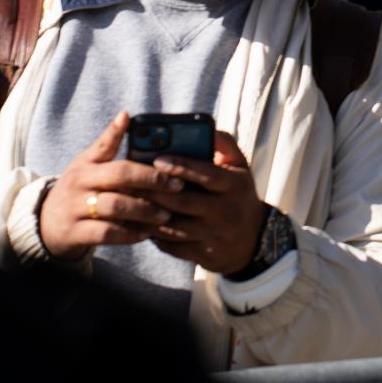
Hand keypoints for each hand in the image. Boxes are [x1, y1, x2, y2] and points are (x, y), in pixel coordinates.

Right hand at [36, 111, 184, 261]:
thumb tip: (126, 114)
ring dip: (145, 210)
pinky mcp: (75, 233)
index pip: (105, 145)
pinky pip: (107, 233)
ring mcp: (74, 208)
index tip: (151, 138)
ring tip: (166, 214)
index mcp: (84, 163)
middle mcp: (78, 182)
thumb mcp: (87, 166)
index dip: (122, 135)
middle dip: (152, 179)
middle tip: (178, 185)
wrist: (46, 225)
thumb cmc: (78, 189)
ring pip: (115, 206)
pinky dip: (130, 233)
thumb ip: (107, 145)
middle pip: (119, 175)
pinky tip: (147, 233)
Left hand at [142, 130, 270, 275]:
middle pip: (183, 201)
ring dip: (148, 215)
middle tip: (131, 181)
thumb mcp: (240, 168)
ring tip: (129, 202)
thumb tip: (207, 128)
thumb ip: (225, 144)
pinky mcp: (202, 254)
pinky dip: (153, 235)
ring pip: (173, 226)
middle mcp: (225, 210)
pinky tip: (140, 224)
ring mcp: (213, 235)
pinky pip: (172, 245)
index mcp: (234, 185)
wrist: (252, 240)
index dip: (181, 167)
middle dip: (155, 191)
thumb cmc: (239, 195)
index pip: (206, 174)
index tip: (157, 159)